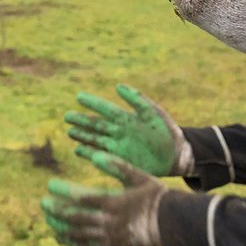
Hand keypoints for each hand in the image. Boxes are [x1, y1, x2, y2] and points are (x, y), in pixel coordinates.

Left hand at [40, 151, 165, 245]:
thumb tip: (97, 155)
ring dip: (60, 226)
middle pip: (75, 218)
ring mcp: (110, 236)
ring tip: (48, 218)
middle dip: (56, 210)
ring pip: (78, 234)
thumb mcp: (139, 176)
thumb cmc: (155, 195)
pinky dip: (71, 243)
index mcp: (114, 202)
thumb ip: (118, 165)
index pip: (82, 197)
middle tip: (43, 202)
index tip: (50, 185)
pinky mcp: (112, 245)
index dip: (63, 192)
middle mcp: (109, 221)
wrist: (173, 223)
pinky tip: (60, 236)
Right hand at [65, 83, 193, 176]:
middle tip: (67, 116)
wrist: (177, 154)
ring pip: (96, 139)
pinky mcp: (121, 159)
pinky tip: (78, 150)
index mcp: (127, 118)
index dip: (92, 103)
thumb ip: (135, 99)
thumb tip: (117, 85)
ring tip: (69, 132)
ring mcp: (119, 146)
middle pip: (96, 125)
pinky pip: (102, 154)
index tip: (79, 97)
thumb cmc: (167, 131)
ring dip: (82, 136)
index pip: (106, 109)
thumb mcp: (153, 112)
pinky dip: (89, 153)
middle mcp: (119, 131)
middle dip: (82, 121)